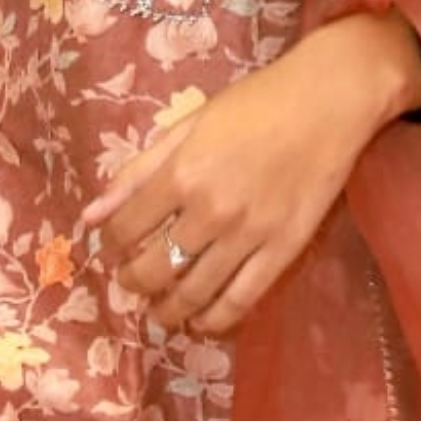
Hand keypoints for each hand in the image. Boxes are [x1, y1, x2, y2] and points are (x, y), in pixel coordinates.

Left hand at [85, 13, 420, 334]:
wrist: (328, 100)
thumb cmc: (255, 102)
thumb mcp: (189, 124)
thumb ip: (139, 170)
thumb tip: (92, 215)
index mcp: (182, 173)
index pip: (126, 228)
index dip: (110, 244)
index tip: (112, 245)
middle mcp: (210, 210)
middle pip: (154, 269)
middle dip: (133, 282)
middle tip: (132, 280)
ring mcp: (249, 235)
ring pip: (193, 293)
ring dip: (167, 309)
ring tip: (160, 308)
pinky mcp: (283, 251)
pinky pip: (241, 301)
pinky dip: (214, 319)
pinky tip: (201, 319)